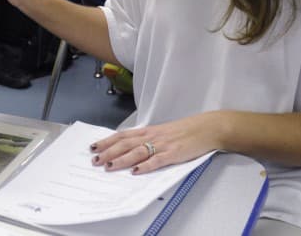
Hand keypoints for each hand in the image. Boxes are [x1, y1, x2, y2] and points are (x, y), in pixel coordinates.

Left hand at [90, 112, 223, 174]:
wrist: (206, 128)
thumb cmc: (184, 131)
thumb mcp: (161, 132)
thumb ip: (146, 139)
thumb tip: (129, 148)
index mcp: (149, 131)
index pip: (123, 135)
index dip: (107, 141)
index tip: (94, 147)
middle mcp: (152, 136)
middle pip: (126, 144)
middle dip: (109, 152)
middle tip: (95, 160)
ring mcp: (163, 145)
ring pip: (137, 152)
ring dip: (122, 159)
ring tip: (109, 166)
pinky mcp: (174, 154)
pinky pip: (157, 160)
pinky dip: (145, 166)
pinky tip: (136, 171)